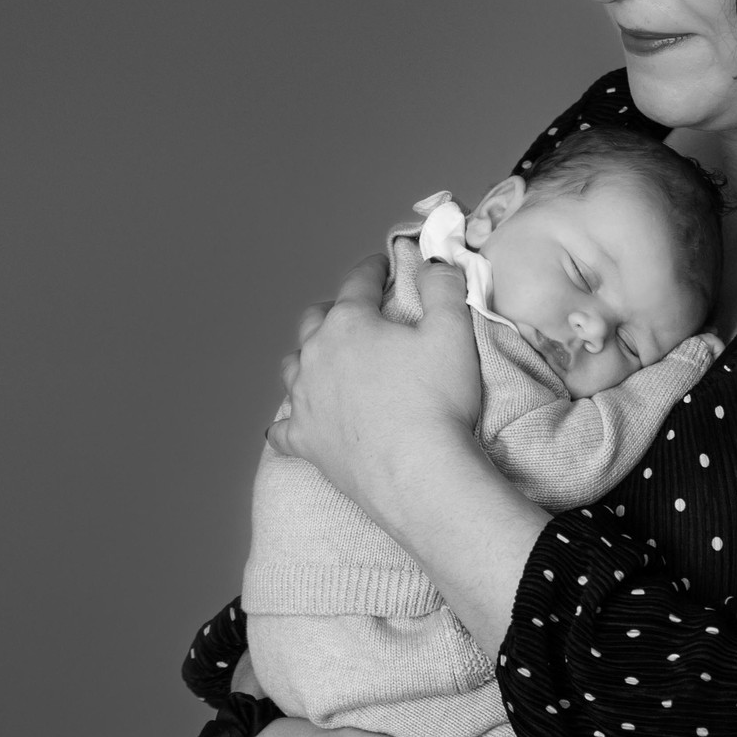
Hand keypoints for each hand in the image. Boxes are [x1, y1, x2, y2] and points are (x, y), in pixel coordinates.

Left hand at [268, 255, 481, 526]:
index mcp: (350, 323)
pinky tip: (293, 422)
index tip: (383, 264)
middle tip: (357, 312)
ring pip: (293, 367)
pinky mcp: (304, 442)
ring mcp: (305, 401)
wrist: (416, 472)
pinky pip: (283, 428)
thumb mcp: (453, 330)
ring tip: (326, 359)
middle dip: (334, 309)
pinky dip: (290, 420)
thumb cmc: (436, 398)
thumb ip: (443, 287)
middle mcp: (317, 355)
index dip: (374, 269)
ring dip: (308, 356)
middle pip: (315, 320)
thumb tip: (434, 263)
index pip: (358, 282)